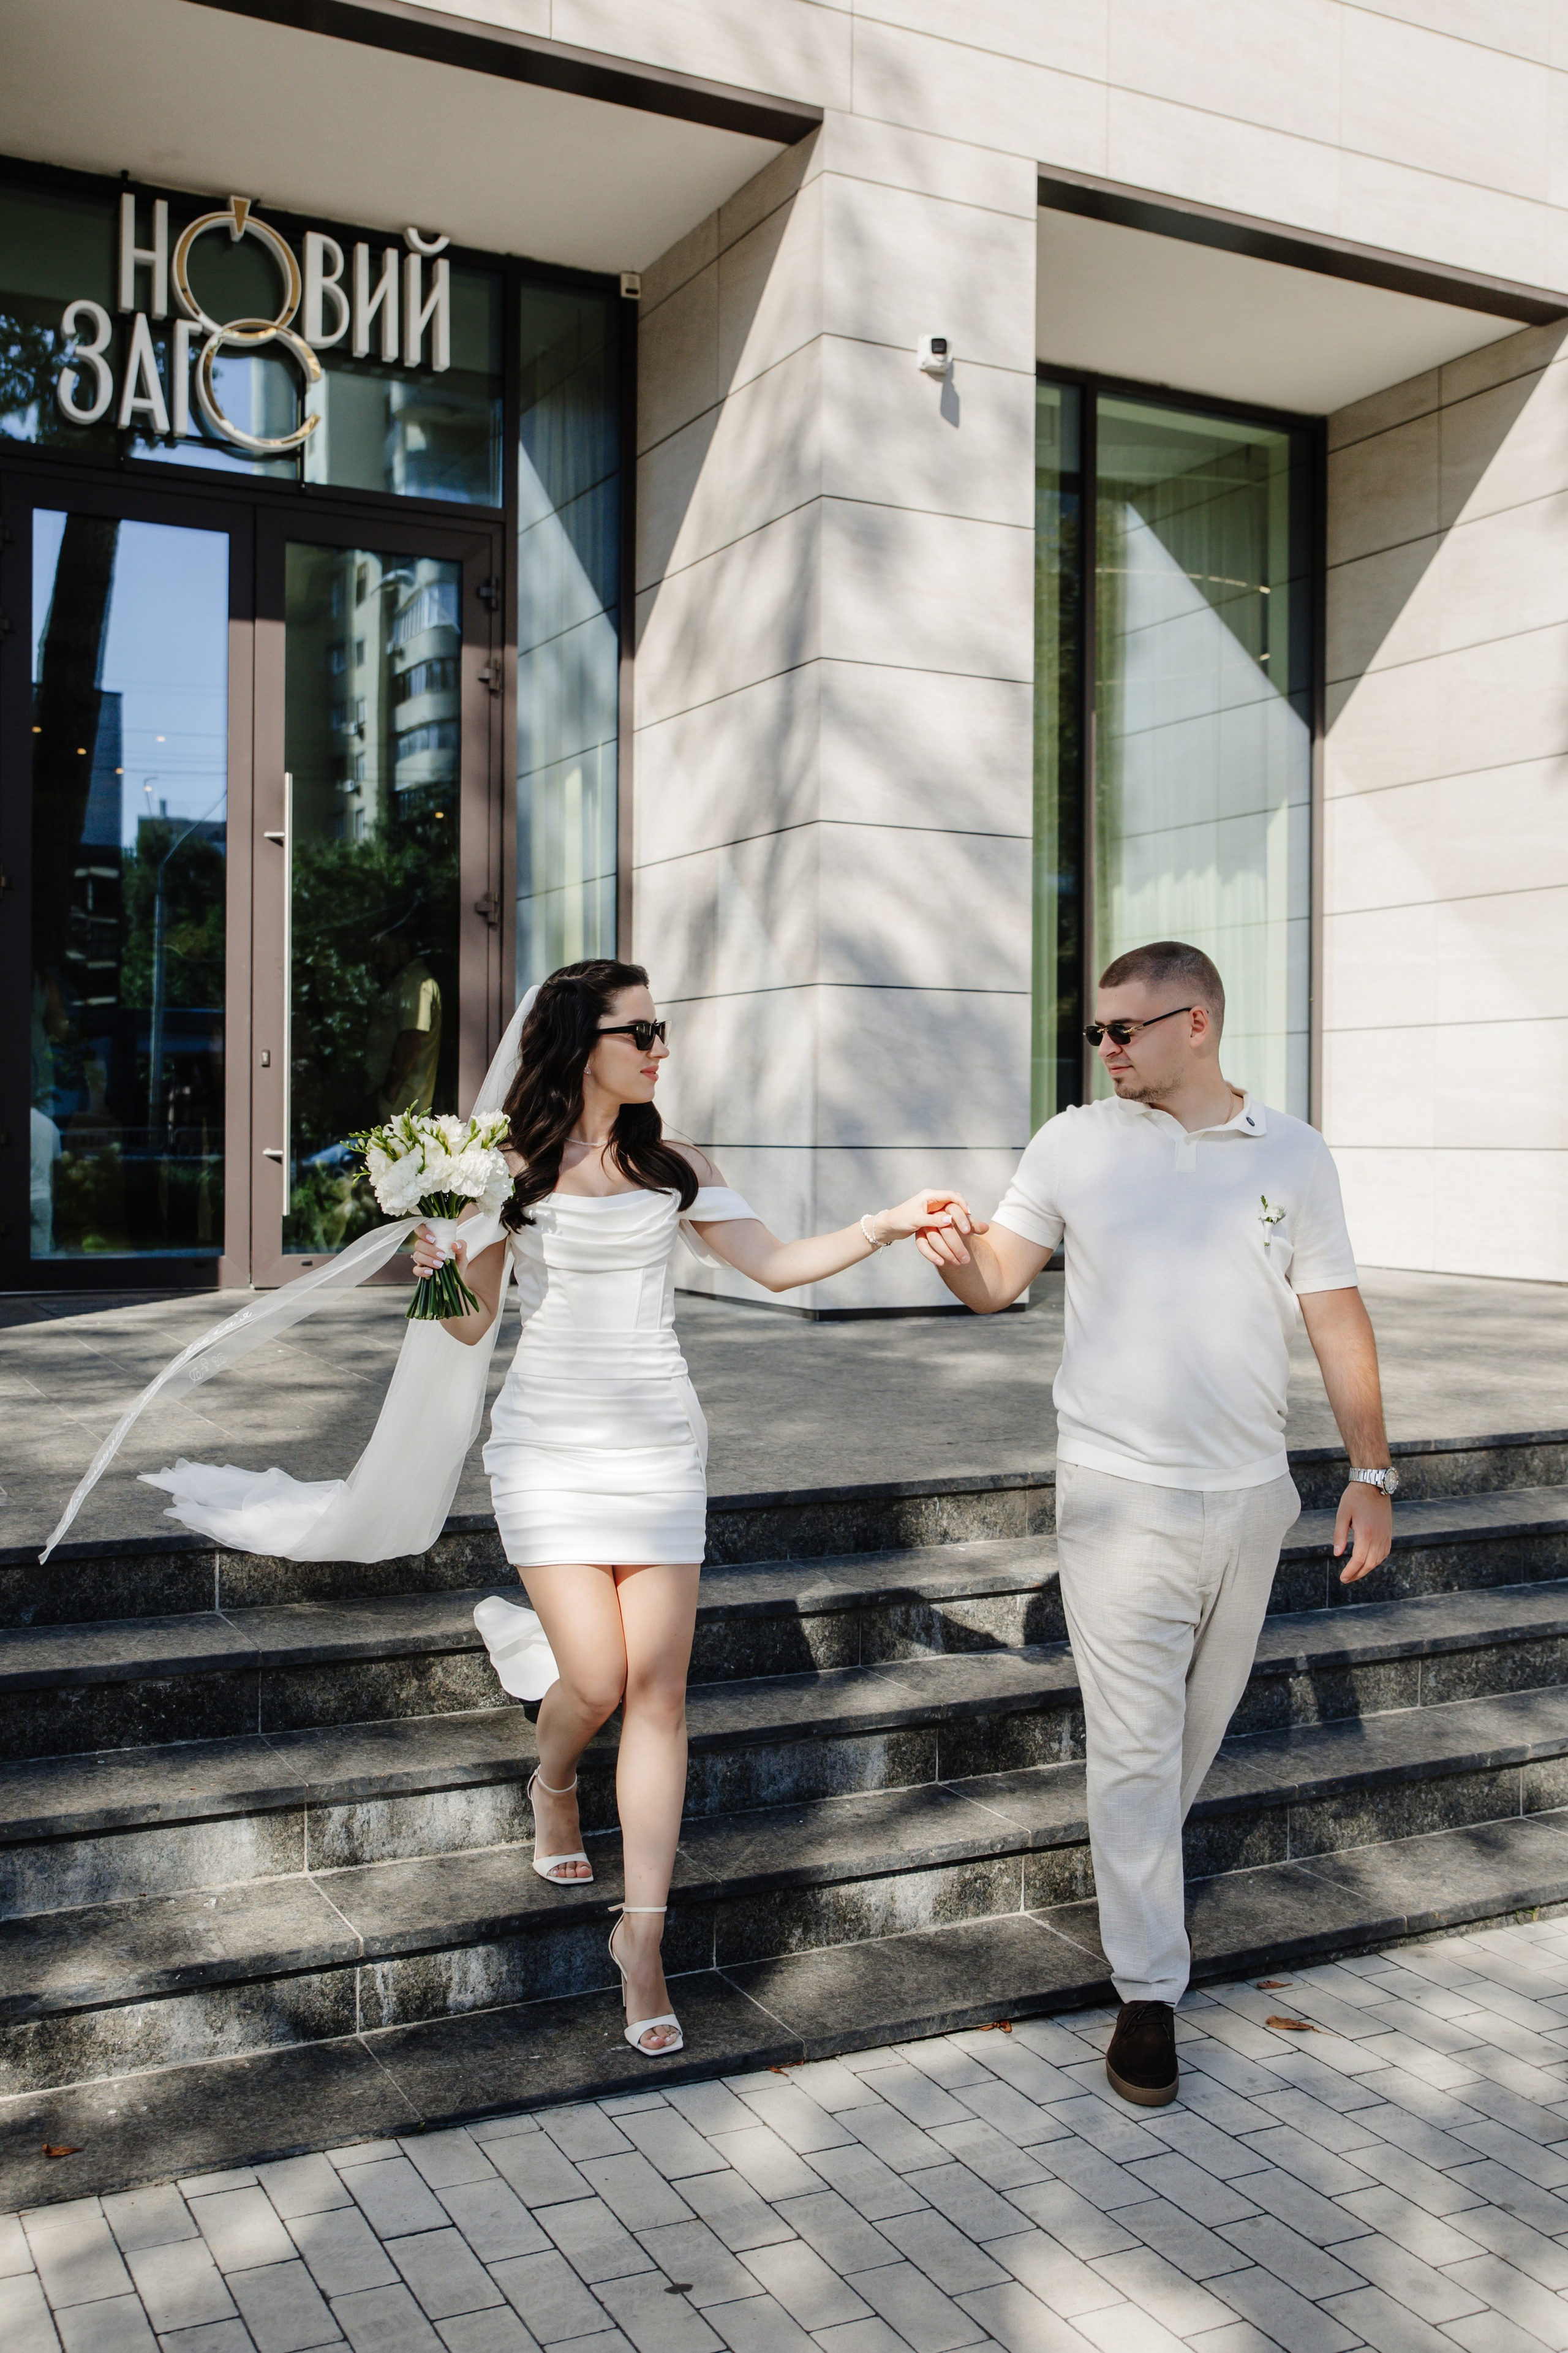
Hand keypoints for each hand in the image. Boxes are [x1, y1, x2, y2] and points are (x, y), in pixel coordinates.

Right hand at [411, 1224, 467, 1279]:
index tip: (433, 1239)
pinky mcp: (421, 1271)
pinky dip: (422, 1271)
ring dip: (428, 1260)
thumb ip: (461, 1246)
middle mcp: (425, 1248)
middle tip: (442, 1255)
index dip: (422, 1231)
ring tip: (440, 1265)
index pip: (420, 1229)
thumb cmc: (457, 1263)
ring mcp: (421, 1259)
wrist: (457, 1279)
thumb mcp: (462, 1254)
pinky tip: (431, 1272)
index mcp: (433, 1239)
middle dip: (430, 1250)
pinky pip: (416, 1270)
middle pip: (418, 1244)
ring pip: (417, 1256)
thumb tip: (455, 1244)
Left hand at [872, 1190, 988, 1267]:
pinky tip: (959, 1231)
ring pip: (952, 1211)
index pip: (952, 1195)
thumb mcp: (917, 1220)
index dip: (962, 1204)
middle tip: (970, 1225)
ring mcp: (933, 1208)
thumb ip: (933, 1220)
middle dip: (963, 1212)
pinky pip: (947, 1218)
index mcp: (929, 1195)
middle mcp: (933, 1199)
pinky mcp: (933, 1216)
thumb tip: (951, 1220)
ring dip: (960, 1219)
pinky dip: (954, 1223)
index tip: (968, 1214)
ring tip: (967, 1228)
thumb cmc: (900, 1220)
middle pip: (955, 1202)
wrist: (889, 1226)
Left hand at [1333, 1481, 1391, 1582]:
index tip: (1342, 1578)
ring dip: (1366, 1569)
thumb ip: (1339, 1535)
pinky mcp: (1388, 1533)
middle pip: (1369, 1564)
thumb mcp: (1342, 1515)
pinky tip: (1367, 1562)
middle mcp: (1378, 1537)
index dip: (1350, 1572)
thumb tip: (1337, 1554)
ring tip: (1354, 1573)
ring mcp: (1385, 1536)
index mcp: (1365, 1533)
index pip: (1358, 1560)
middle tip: (1346, 1579)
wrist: (1374, 1484)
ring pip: (1377, 1560)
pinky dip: (1376, 1561)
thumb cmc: (1355, 1498)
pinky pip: (1384, 1553)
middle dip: (1357, 1574)